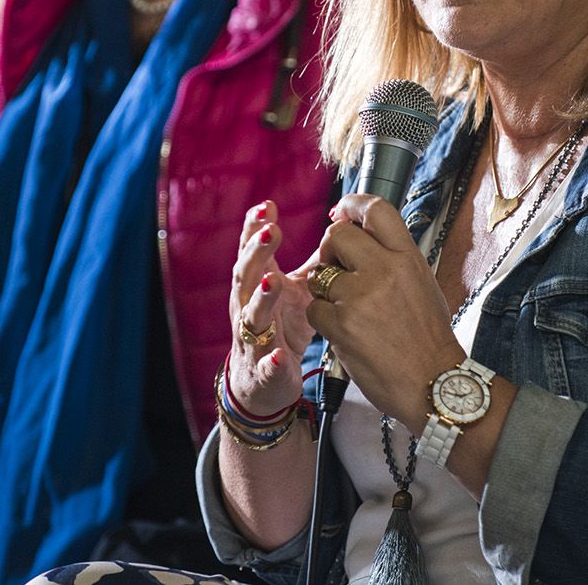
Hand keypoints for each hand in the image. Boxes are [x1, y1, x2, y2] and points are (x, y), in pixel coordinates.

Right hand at [227, 201, 316, 416]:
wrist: (264, 382)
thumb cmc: (283, 326)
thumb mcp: (299, 290)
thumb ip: (316, 262)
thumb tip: (342, 227)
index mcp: (259, 283)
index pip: (253, 249)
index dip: (256, 227)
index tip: (267, 206)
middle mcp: (249, 307)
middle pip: (246, 275)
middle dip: (257, 252)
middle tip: (272, 231)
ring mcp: (254, 338)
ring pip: (252, 316)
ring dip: (261, 298)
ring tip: (272, 281)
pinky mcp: (263, 371)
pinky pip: (266, 366)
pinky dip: (272, 362)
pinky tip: (280, 356)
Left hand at [306, 193, 465, 426]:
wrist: (432, 382)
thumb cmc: (429, 339)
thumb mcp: (422, 284)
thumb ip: (394, 258)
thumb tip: (366, 237)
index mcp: (407, 258)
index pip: (377, 210)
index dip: (353, 204)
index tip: (343, 210)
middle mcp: (384, 271)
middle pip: (337, 235)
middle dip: (331, 248)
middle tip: (338, 265)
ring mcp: (360, 298)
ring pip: (320, 274)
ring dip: (325, 288)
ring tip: (346, 306)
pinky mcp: (341, 325)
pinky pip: (314, 308)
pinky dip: (323, 318)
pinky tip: (343, 328)